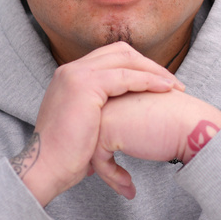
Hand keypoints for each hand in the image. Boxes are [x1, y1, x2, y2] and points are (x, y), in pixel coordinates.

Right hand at [12, 42, 184, 205]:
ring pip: (126, 59)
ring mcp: (76, 74)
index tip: (159, 82)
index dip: (137, 66)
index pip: (110, 57)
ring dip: (154, 71)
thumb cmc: (67, 156)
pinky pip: (126, 76)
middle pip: (120, 51)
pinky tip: (165, 89)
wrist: (46, 167)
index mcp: (70, 75)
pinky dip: (148, 80)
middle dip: (149, 64)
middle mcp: (72, 69)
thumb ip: (99, 112)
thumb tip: (120, 119)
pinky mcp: (85, 85)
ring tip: (175, 86)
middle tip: (173, 83)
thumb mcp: (84, 124)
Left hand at [91, 90, 220, 197]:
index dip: (104, 144)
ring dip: (107, 171)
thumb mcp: (148, 115)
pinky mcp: (107, 128)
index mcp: (119, 88)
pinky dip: (112, 175)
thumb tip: (120, 137)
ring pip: (92, 145)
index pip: (101, 118)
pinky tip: (129, 186)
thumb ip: (132, 119)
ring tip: (125, 186)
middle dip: (98, 157)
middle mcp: (109, 94)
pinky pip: (99, 157)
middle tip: (101, 176)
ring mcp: (105, 109)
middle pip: (93, 131)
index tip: (108, 163)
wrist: (192, 126)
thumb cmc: (179, 123)